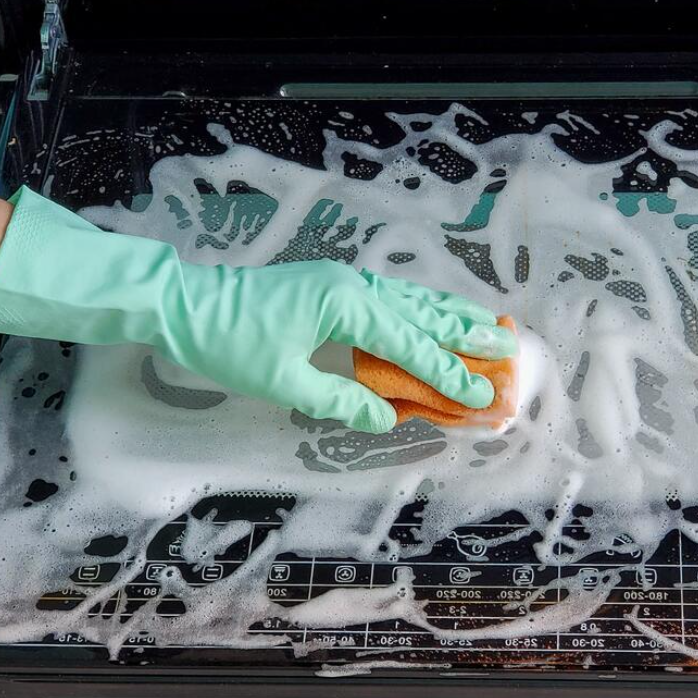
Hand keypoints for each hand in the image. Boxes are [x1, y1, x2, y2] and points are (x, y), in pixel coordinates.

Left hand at [165, 260, 517, 431]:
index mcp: (344, 305)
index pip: (409, 343)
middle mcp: (352, 285)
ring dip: (451, 315)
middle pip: (422, 312)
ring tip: (490, 325)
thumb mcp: (283, 381)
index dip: (447, 371)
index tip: (481, 393)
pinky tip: (437, 315)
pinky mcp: (333, 285)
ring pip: (411, 299)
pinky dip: (421, 309)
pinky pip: (391, 297)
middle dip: (467, 332)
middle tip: (510, 348)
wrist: (187, 304)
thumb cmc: (229, 343)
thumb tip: (385, 416)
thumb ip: (340, 398)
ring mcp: (344, 281)